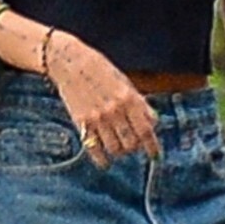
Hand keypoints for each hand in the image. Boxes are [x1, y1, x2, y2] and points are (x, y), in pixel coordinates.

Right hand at [46, 32, 160, 167]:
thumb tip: (153, 122)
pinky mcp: (81, 123)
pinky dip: (101, 159)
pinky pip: (94, 149)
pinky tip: (105, 161)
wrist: (69, 62)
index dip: (152, 146)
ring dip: (120, 152)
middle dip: (135, 148)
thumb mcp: (125, 83)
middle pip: (131, 143)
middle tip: (133, 145)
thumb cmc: (100, 70)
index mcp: (129, 99)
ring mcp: (97, 118)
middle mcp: (115, 110)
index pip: (146, 130)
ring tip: (119, 148)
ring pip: (115, 149)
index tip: (155, 155)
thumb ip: (139, 104)